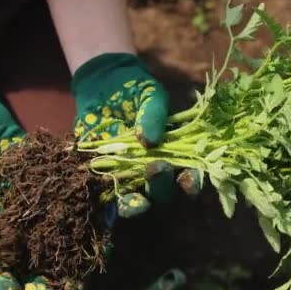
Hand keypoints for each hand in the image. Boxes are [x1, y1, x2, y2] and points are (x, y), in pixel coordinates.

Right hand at [0, 74, 62, 289]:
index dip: (0, 282)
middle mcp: (6, 220)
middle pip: (23, 259)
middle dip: (39, 284)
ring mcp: (27, 203)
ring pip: (47, 238)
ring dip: (63, 260)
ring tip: (82, 281)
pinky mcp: (45, 182)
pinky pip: (63, 205)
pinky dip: (79, 219)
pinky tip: (97, 234)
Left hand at [72, 53, 193, 215]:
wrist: (100, 86)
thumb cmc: (133, 90)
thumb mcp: (149, 94)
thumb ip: (154, 114)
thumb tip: (149, 141)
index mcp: (174, 153)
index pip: (188, 176)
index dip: (191, 182)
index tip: (188, 177)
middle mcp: (154, 170)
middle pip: (164, 194)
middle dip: (162, 187)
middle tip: (156, 169)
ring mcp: (129, 176)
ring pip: (137, 201)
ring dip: (136, 203)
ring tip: (133, 197)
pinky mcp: (103, 177)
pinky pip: (106, 196)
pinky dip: (106, 200)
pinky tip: (103, 192)